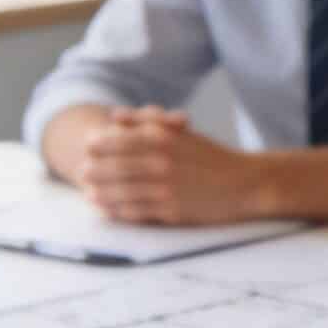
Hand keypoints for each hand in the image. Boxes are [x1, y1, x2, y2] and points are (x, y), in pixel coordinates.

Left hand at [76, 106, 264, 224]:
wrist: (245, 184)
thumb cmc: (211, 157)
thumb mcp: (181, 132)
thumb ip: (147, 121)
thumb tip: (116, 116)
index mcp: (163, 139)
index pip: (118, 140)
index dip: (97, 145)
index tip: (87, 147)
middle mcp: (161, 162)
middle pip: (114, 167)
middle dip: (93, 170)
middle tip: (82, 172)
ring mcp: (165, 188)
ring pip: (120, 191)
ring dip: (100, 192)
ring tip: (88, 192)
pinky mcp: (171, 211)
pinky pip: (135, 212)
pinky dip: (116, 211)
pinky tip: (106, 209)